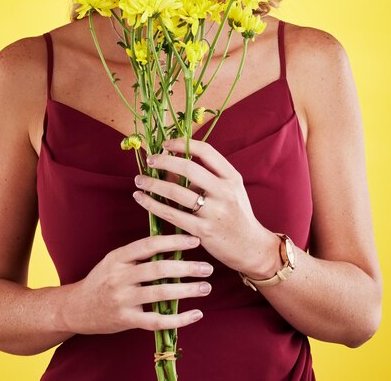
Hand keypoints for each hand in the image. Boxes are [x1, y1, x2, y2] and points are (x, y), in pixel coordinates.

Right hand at [72, 234, 212, 333]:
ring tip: (206, 287)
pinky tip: (196, 314)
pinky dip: (179, 319)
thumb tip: (172, 244)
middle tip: (207, 267)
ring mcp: (123, 300)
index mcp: (118, 257)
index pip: (149, 245)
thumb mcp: (114, 260)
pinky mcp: (126, 320)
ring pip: (160, 294)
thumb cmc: (102, 280)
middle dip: (186, 268)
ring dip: (187, 290)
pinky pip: (157, 321)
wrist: (76, 308)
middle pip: (158, 269)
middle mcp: (120, 277)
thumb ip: (138, 254)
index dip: (173, 241)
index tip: (194, 240)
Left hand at [133, 139, 279, 276]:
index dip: (183, 144)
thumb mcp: (227, 191)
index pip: (206, 151)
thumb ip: (202, 178)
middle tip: (150, 159)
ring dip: (153, 184)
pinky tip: (141, 198)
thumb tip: (169, 166)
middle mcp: (224, 192)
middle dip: (164, 161)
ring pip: (176, 192)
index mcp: (232, 177)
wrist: (250, 247)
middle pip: (189, 168)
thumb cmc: (236, 214)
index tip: (166, 144)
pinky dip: (153, 205)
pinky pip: (172, 214)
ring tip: (139, 180)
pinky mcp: (203, 231)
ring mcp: (214, 212)